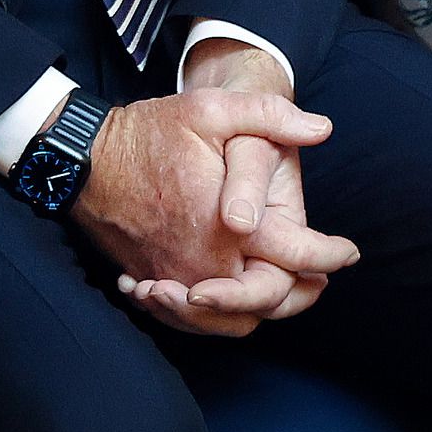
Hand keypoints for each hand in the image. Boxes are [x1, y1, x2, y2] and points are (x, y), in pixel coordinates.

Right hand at [72, 76, 354, 337]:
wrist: (83, 159)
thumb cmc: (151, 132)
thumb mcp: (212, 109)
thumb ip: (271, 116)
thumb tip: (322, 129)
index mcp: (224, 227)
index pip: (292, 260)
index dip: (326, 258)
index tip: (347, 253)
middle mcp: (200, 264)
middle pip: (262, 305)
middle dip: (297, 296)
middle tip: (320, 279)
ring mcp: (172, 279)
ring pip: (225, 322)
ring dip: (257, 310)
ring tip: (283, 289)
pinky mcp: (150, 282)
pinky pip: (189, 319)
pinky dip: (214, 317)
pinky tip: (227, 295)